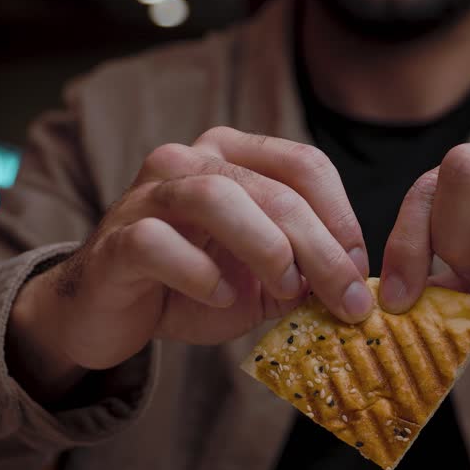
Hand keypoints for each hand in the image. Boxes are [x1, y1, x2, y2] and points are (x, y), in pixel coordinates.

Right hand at [7, 127, 372, 399]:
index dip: (342, 218)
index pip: (305, 165)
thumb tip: (357, 284)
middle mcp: (189, 161)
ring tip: (286, 289)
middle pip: (273, 188)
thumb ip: (306, 272)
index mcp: (233, 156)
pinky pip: (159, 243)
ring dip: (266, 248)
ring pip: (217, 198)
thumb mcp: (263, 279)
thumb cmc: (192, 285)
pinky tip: (221, 298)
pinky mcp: (116, 239)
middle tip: (347, 299)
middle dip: (321, 249)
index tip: (359, 271)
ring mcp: (147, 195)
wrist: (110, 313)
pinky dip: (200, 274)